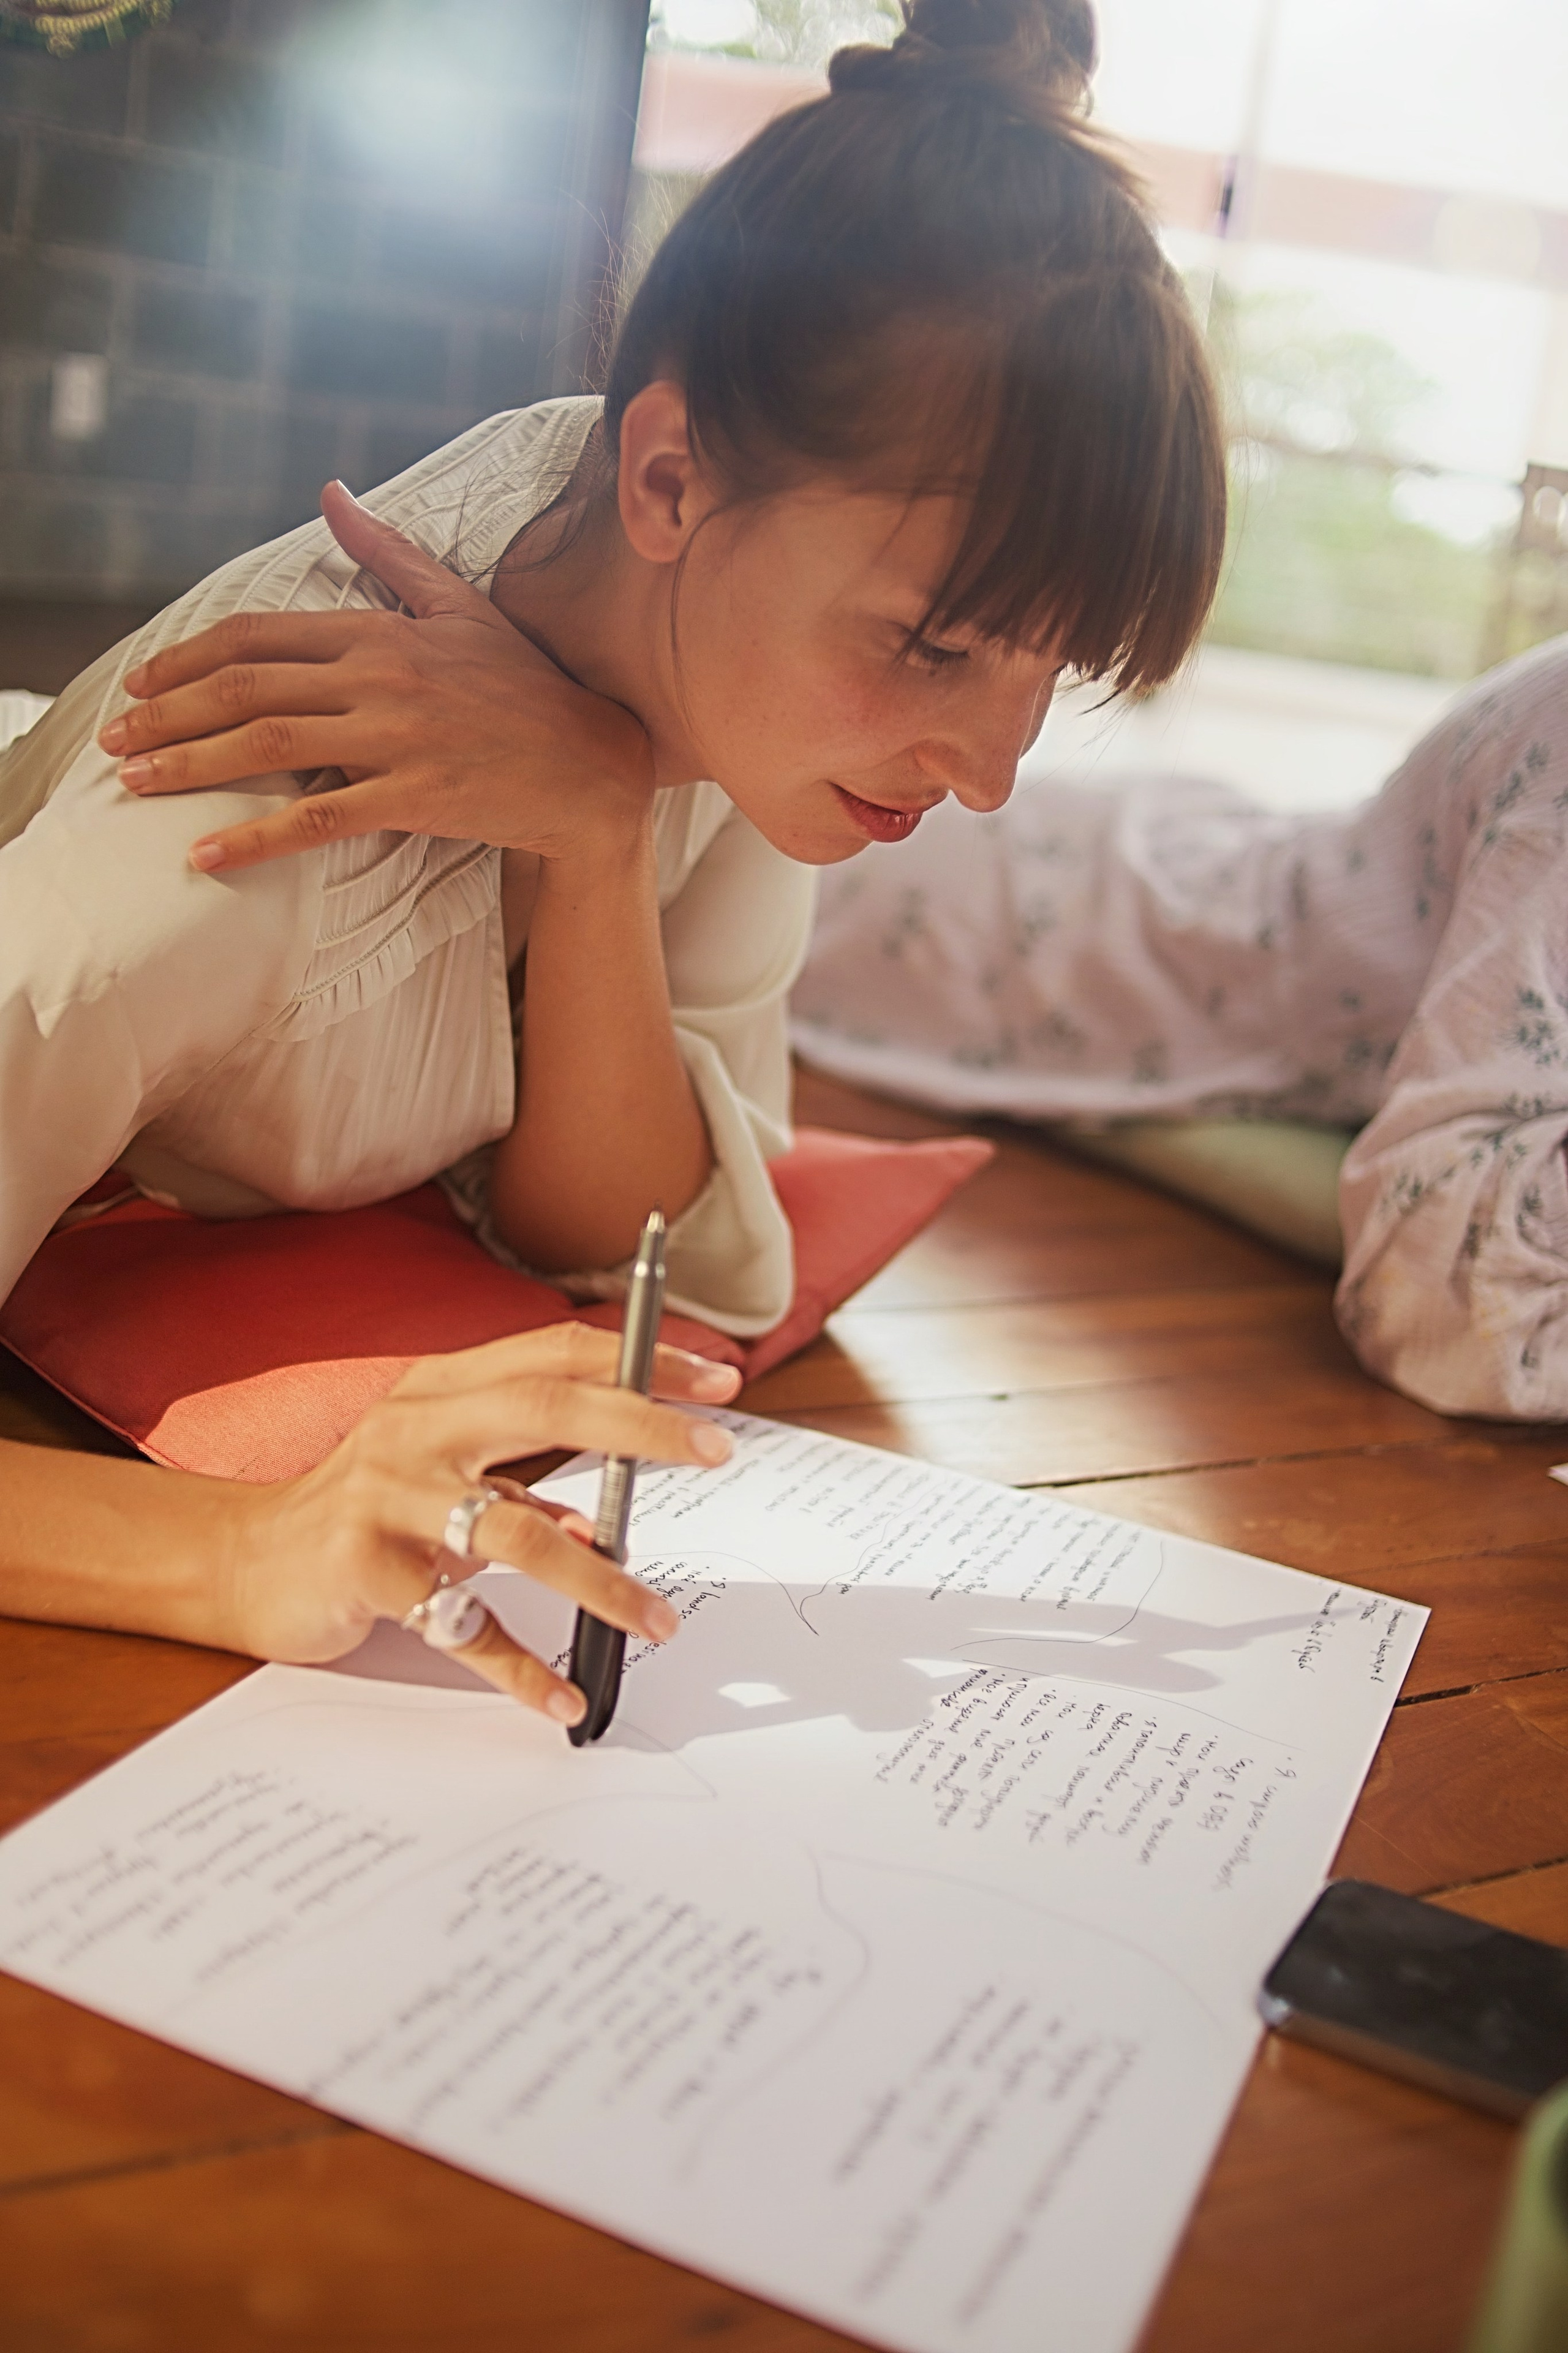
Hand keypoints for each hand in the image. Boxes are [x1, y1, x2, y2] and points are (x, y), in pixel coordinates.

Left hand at [97, 481, 653, 872]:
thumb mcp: (457, 605)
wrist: (592, 766)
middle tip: (112, 740)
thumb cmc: (525, 687)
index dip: (188, 658)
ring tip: (135, 783)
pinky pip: (317, 821)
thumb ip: (388, 551)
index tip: (142, 684)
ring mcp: (396, 740)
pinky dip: (254, 838)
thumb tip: (332, 490)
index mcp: (380, 631)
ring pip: (269, 747)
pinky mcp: (414, 798)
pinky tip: (205, 854)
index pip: (259, 637)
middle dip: (167, 714)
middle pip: (246, 690)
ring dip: (190, 765)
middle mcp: (380, 678)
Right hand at [228, 1322, 740, 1726]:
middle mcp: (416, 1427)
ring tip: (657, 1621)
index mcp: (444, 1387)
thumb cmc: (364, 1513)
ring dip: (599, 1582)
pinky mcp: (362, 1570)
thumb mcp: (444, 1476)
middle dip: (641, 1426)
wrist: (245, 1561)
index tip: (718, 1377)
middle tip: (718, 1451)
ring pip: (514, 1531)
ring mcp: (385, 1495)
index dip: (641, 1357)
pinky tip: (562, 1696)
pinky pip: (460, 1623)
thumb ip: (521, 1484)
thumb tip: (606, 1524)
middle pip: (546, 1406)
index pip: (557, 1351)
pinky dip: (519, 1666)